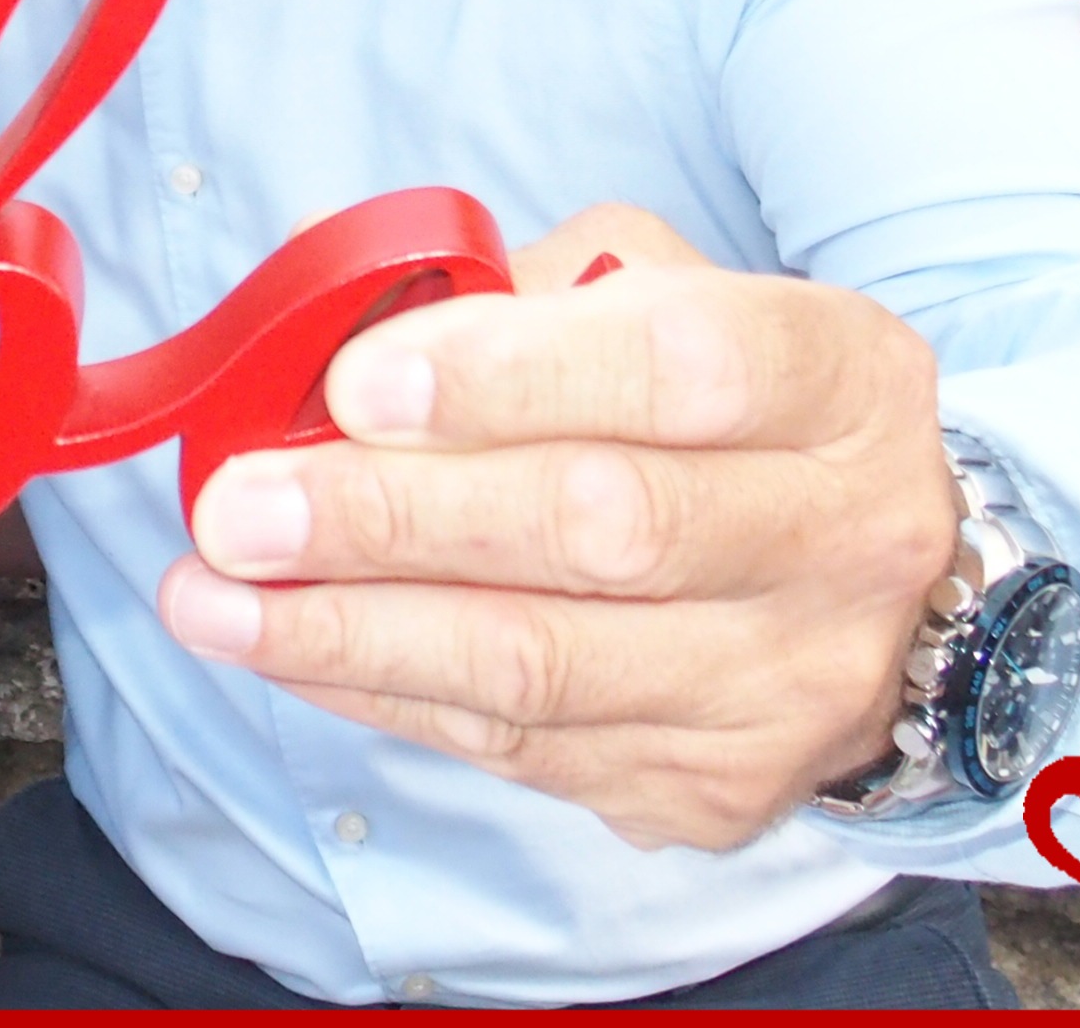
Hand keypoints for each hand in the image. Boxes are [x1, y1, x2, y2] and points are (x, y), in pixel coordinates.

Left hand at [156, 203, 959, 850]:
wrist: (868, 583)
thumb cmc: (721, 406)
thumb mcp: (655, 295)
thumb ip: (514, 293)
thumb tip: (338, 322)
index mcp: (835, 376)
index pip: (682, 368)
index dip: (511, 377)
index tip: (359, 384)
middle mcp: (843, 536)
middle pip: (603, 530)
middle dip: (391, 518)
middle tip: (238, 509)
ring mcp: (787, 682)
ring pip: (542, 666)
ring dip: (349, 633)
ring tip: (211, 599)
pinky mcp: (716, 787)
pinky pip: (516, 747)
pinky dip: (381, 692)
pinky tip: (287, 650)